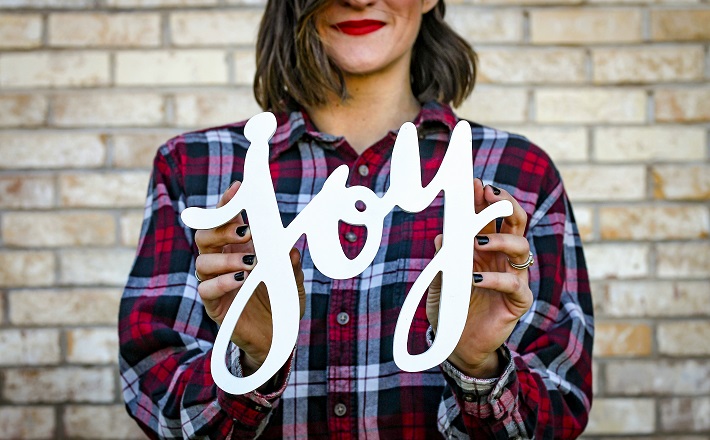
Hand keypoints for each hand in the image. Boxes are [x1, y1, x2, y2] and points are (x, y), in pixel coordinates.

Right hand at [194, 181, 306, 374]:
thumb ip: (290, 263)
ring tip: (250, 264)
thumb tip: (290, 249)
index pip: (226, 220)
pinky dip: (222, 282)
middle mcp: (223, 261)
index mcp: (239, 247)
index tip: (237, 189)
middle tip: (245, 231)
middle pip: (205, 235)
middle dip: (221, 228)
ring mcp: (216, 282)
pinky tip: (240, 281)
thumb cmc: (282, 301)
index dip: (228, 203)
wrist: (277, 337)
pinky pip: (206, 289)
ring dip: (226, 258)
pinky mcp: (214, 305)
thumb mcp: (292, 279)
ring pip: (203, 260)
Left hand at [426, 178, 532, 377]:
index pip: (491, 217)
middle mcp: (503, 259)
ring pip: (521, 247)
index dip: (485, 199)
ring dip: (501, 240)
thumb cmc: (450, 308)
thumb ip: (443, 259)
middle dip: (505, 205)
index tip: (475, 183)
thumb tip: (442, 235)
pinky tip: (476, 279)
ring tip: (478, 242)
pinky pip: (515, 285)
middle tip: (490, 194)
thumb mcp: (440, 281)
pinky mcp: (518, 302)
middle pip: (515, 222)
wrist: (458, 345)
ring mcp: (514, 278)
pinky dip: (496, 279)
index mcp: (486, 248)